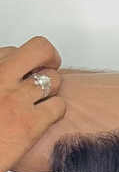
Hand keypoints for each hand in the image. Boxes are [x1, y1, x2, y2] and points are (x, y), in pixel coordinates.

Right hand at [0, 36, 65, 171]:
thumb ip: (0, 81)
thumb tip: (10, 73)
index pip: (13, 50)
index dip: (22, 63)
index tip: (22, 71)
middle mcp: (0, 75)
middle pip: (40, 49)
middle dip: (50, 58)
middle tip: (49, 68)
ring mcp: (17, 97)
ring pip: (54, 79)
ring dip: (52, 89)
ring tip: (40, 101)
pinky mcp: (32, 121)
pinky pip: (59, 106)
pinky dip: (56, 111)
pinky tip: (45, 119)